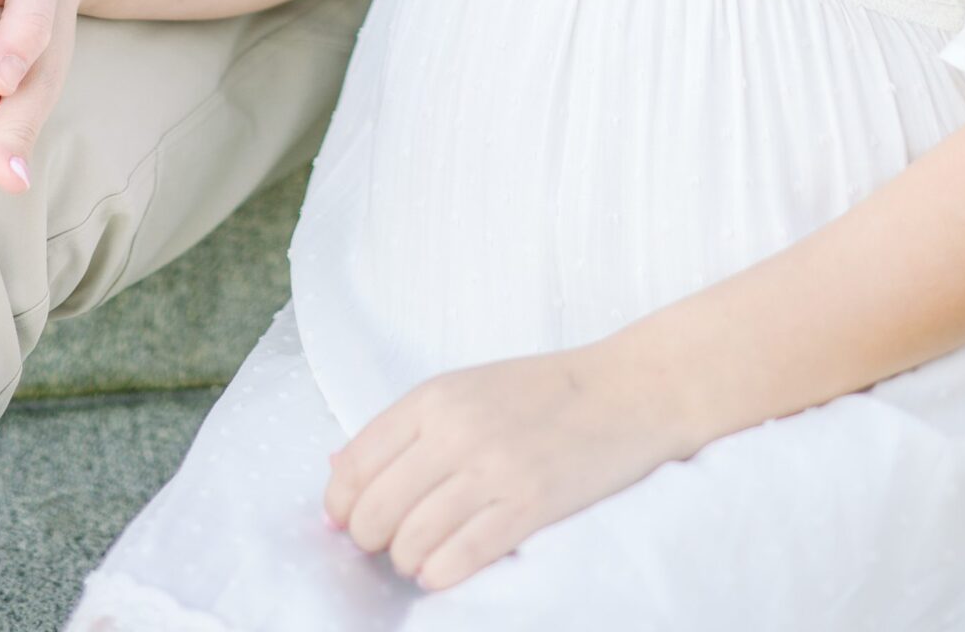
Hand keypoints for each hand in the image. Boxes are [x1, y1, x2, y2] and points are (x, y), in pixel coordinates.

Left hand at [324, 339, 684, 592]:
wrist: (626, 391)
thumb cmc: (543, 393)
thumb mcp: (466, 390)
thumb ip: (404, 430)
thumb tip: (337, 475)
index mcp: (434, 397)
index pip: (356, 462)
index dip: (340, 504)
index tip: (346, 523)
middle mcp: (455, 431)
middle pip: (377, 509)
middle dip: (371, 540)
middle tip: (388, 545)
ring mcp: (492, 469)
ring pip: (412, 541)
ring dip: (408, 562)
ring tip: (423, 557)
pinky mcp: (528, 507)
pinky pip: (459, 558)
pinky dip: (440, 575)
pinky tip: (443, 570)